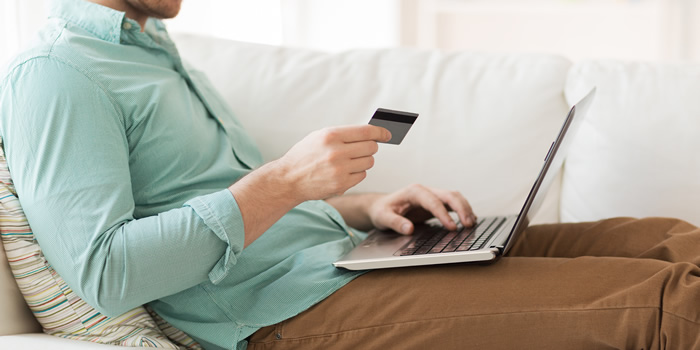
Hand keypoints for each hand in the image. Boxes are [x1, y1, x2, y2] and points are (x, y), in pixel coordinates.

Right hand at [276, 125, 390, 200]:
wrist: (288, 179)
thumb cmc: (305, 155)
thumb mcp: (319, 137)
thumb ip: (343, 134)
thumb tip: (370, 132)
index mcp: (331, 135)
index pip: (366, 131)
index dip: (380, 132)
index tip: (387, 134)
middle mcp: (337, 152)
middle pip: (371, 147)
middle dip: (369, 147)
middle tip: (360, 149)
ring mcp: (340, 169)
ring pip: (369, 162)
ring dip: (363, 161)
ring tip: (349, 161)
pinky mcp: (342, 184)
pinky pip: (362, 175)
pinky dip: (357, 173)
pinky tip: (344, 171)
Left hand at [367, 184, 476, 234]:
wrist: (381, 206)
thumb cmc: (382, 211)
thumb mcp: (383, 218)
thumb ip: (395, 223)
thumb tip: (409, 229)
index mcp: (413, 191)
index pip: (432, 201)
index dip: (443, 214)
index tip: (452, 227)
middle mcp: (425, 191)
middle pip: (449, 195)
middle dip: (461, 208)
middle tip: (468, 224)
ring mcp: (432, 196)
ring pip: (454, 197)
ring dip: (465, 209)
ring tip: (471, 224)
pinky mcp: (436, 203)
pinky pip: (453, 204)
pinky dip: (463, 211)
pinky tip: (469, 221)